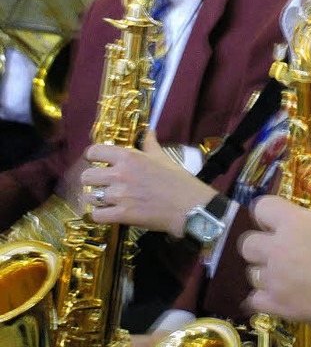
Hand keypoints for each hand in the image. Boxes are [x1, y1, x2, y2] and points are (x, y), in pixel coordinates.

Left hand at [82, 130, 214, 236]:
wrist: (189, 206)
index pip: (94, 152)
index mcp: (128, 157)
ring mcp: (120, 196)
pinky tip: (107, 213)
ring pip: (89, 196)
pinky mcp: (122, 215)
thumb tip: (148, 131)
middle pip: (86, 176)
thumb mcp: (163, 157)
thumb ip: (150, 144)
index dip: (93, 157)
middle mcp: (120, 174)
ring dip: (94, 199)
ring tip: (103, 200)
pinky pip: (96, 216)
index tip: (97, 162)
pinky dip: (99, 215)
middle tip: (100, 184)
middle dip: (91, 180)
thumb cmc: (178, 180)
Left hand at [239, 193, 310, 328]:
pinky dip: (264, 300)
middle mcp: (277, 248)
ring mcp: (275, 278)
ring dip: (264, 275)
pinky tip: (279, 299)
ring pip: (251, 274)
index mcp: (293, 222)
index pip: (261, 208)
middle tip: (278, 253)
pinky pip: (256, 300)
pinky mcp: (278, 305)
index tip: (275, 222)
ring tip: (283, 278)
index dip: (266, 215)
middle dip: (259, 248)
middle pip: (247, 244)